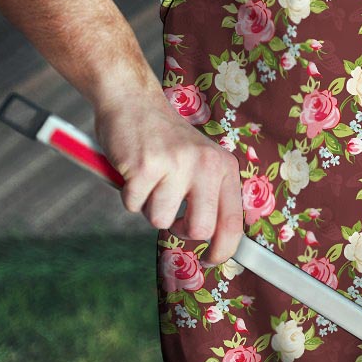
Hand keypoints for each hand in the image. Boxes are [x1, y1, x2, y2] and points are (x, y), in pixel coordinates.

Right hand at [94, 92, 242, 265]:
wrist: (133, 101)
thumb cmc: (166, 140)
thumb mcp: (201, 161)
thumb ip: (211, 195)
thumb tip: (217, 242)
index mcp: (224, 166)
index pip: (233, 222)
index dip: (224, 250)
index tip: (211, 260)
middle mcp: (205, 165)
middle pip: (200, 229)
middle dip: (180, 230)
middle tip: (171, 214)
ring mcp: (176, 164)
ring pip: (160, 220)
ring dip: (149, 206)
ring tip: (150, 180)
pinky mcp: (145, 166)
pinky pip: (133, 205)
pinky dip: (128, 195)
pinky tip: (134, 171)